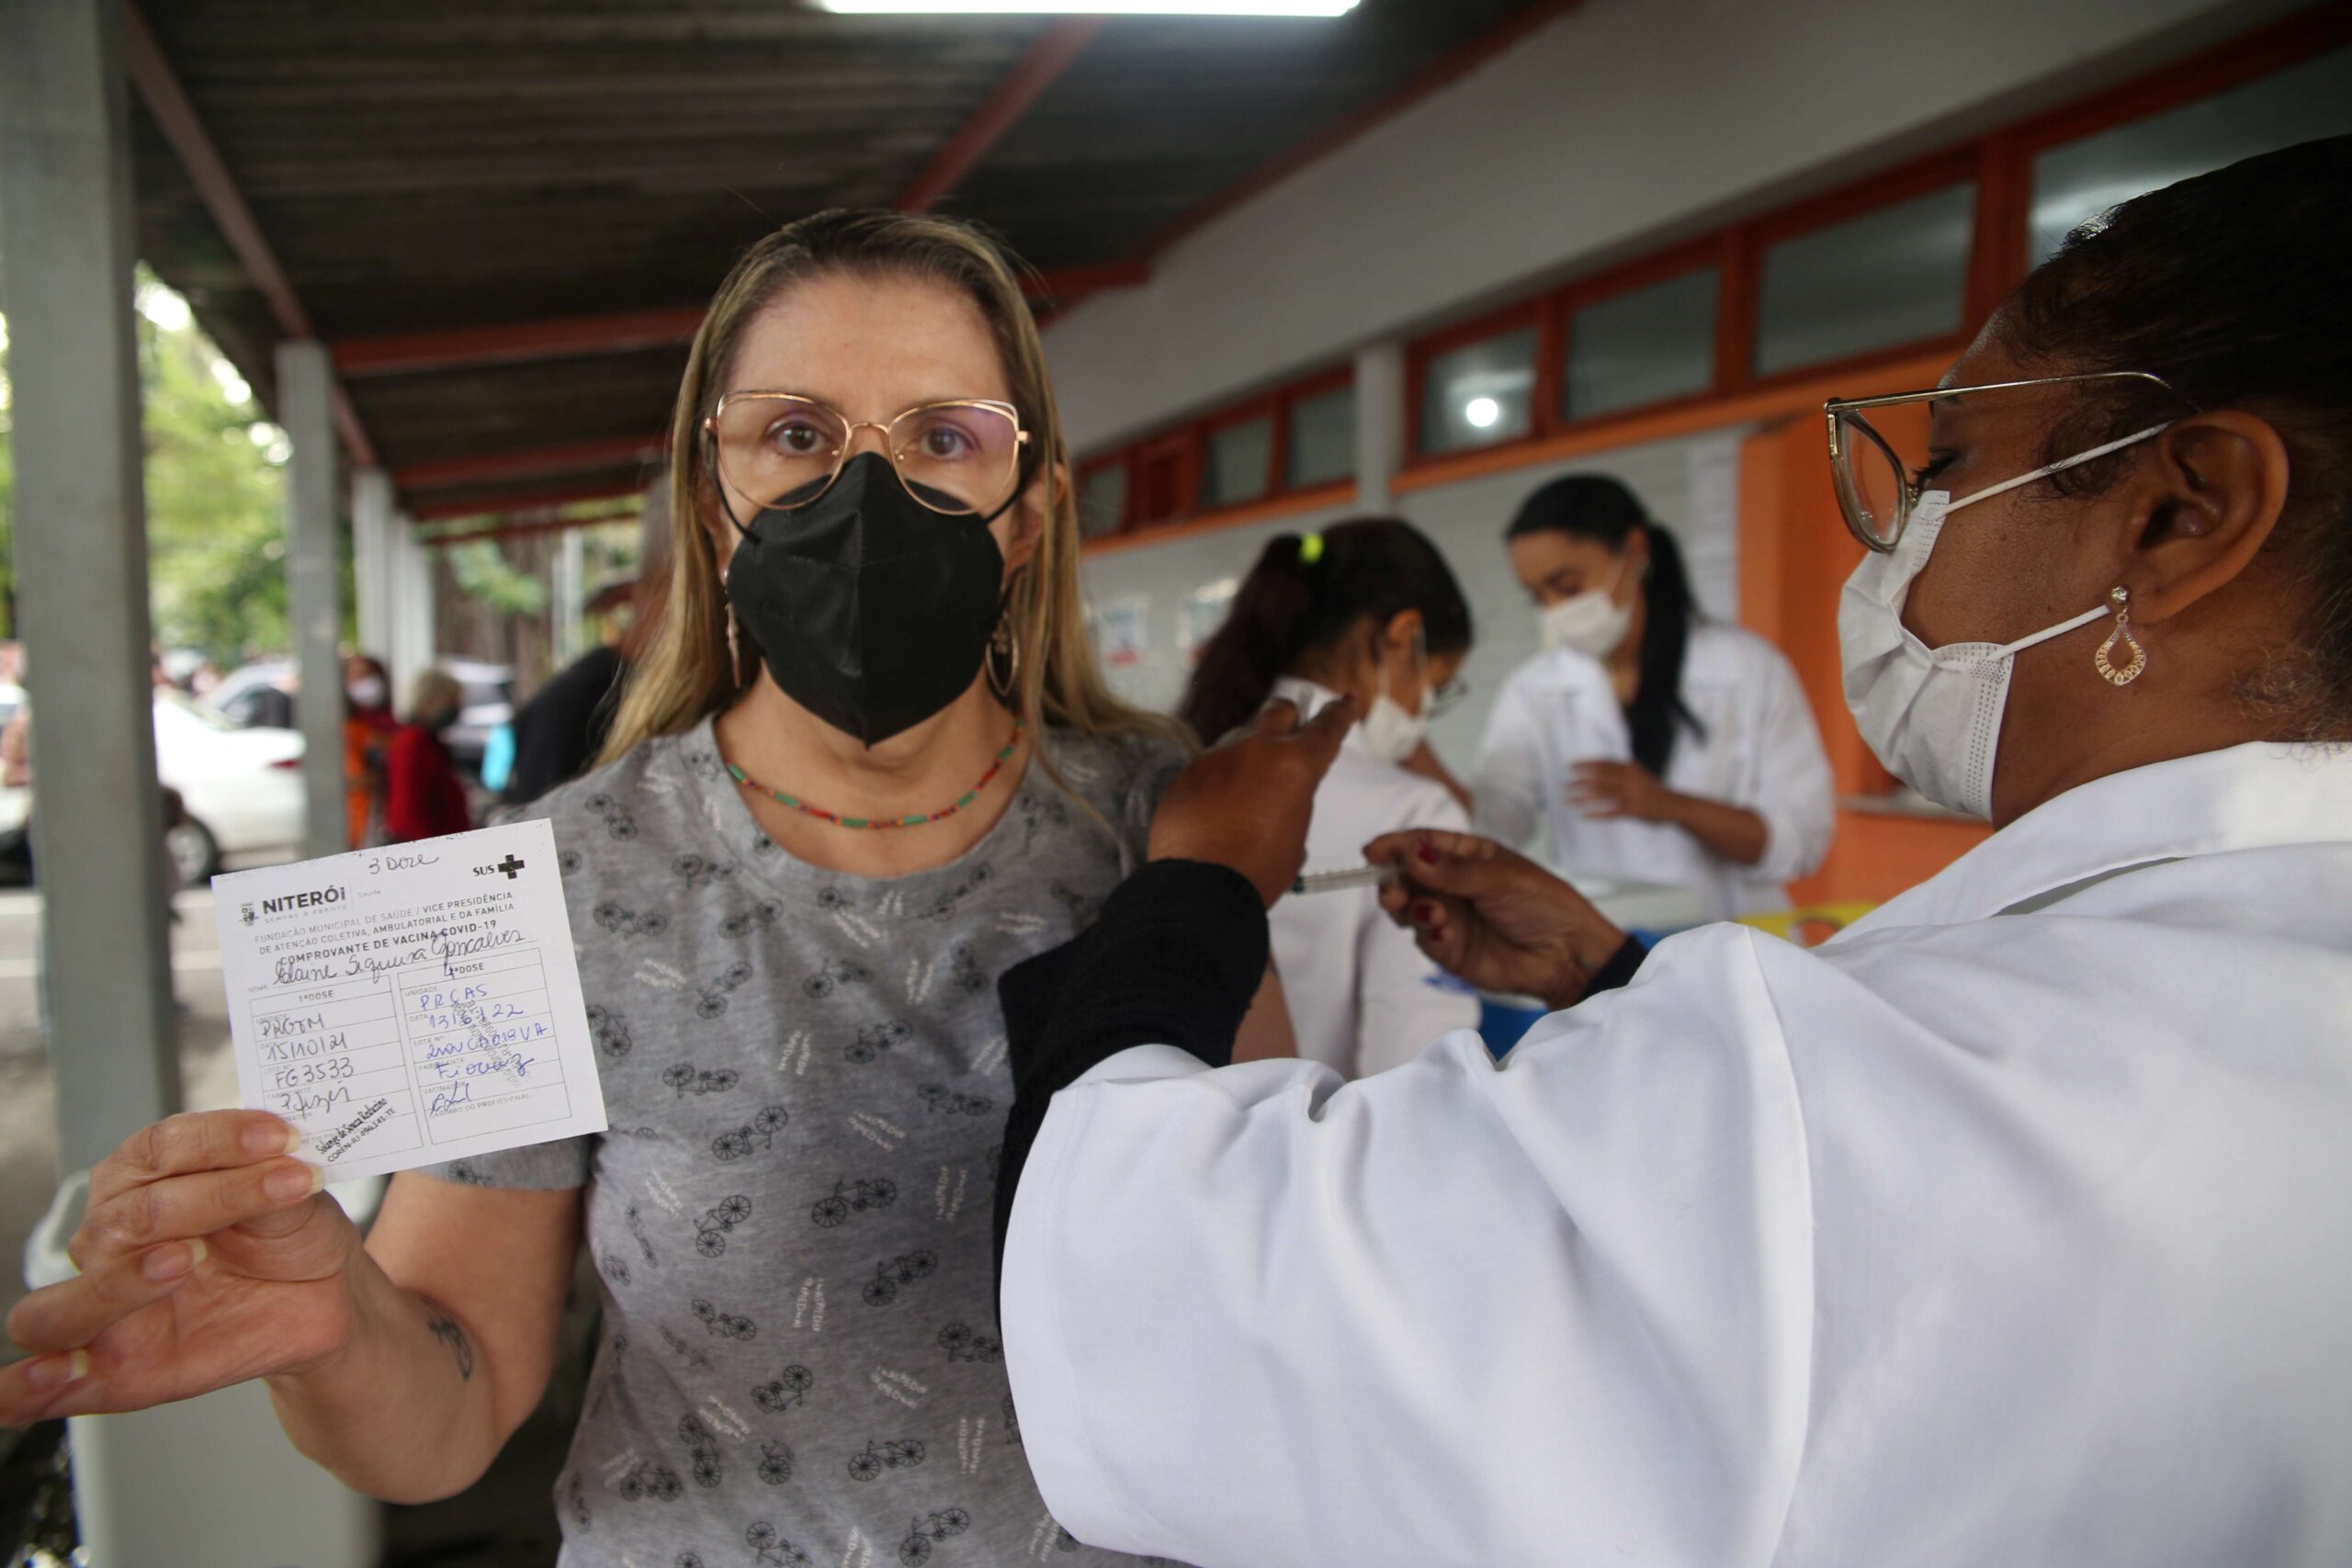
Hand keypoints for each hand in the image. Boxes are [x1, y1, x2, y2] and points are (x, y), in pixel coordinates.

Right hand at [0, 1111, 362, 1426]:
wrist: (325, 1298)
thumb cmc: (293, 1238)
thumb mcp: (294, 1199)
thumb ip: (269, 1179)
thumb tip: (273, 1156)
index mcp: (141, 1183)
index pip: (156, 1150)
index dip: (215, 1139)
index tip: (279, 1140)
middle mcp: (109, 1242)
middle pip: (125, 1218)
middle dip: (206, 1199)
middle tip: (276, 1189)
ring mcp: (103, 1310)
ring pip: (63, 1305)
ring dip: (117, 1284)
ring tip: (180, 1262)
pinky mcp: (108, 1374)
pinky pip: (31, 1394)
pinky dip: (24, 1388)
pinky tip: (57, 1375)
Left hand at [1150, 697, 1355, 905]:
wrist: (1201, 889)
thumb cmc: (1255, 872)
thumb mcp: (1296, 836)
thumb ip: (1295, 801)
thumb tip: (1282, 795)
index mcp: (1294, 765)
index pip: (1326, 727)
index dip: (1339, 714)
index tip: (1344, 703)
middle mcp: (1256, 750)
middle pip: (1280, 711)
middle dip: (1290, 722)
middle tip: (1291, 741)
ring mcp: (1218, 756)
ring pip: (1241, 737)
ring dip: (1251, 753)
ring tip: (1249, 791)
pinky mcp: (1189, 771)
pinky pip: (1212, 763)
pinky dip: (1221, 777)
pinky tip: (1220, 806)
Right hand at [1364, 830, 1624, 1010]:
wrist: (1568, 955)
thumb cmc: (1543, 904)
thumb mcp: (1501, 879)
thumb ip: (1453, 872)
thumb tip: (1410, 853)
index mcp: (1466, 856)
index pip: (1421, 844)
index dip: (1395, 846)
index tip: (1372, 851)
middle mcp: (1451, 885)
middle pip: (1406, 878)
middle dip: (1393, 882)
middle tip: (1392, 892)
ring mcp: (1448, 917)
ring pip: (1408, 909)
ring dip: (1409, 909)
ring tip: (1428, 912)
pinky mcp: (1450, 950)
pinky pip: (1425, 940)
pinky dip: (1429, 934)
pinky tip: (1445, 933)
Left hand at [1570, 759, 1674, 821]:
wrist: (1675, 805)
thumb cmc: (1654, 790)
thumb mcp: (1640, 774)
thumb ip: (1623, 770)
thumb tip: (1601, 765)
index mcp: (1631, 768)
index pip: (1604, 763)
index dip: (1587, 764)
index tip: (1572, 766)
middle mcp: (1631, 780)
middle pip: (1600, 777)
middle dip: (1581, 780)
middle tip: (1567, 784)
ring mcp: (1632, 796)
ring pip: (1603, 795)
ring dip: (1584, 797)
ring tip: (1570, 800)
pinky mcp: (1634, 811)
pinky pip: (1611, 812)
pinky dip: (1597, 814)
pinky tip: (1584, 815)